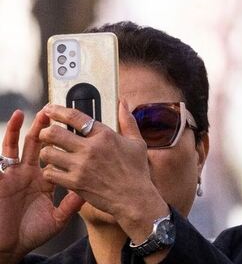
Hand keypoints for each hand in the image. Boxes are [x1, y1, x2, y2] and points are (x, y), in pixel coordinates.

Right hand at [0, 110, 84, 263]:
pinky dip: (3, 148)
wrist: (10, 248)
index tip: (74, 124)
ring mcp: (13, 176)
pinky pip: (0, 161)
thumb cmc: (32, 233)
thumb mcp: (57, 218)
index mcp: (45, 179)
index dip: (62, 140)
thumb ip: (72, 203)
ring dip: (21, 130)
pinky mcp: (0, 181)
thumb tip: (89, 189)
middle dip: (44, 127)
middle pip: (37, 144)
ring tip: (25, 114)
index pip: (56, 153)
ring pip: (16, 147)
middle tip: (52, 110)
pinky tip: (6, 133)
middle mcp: (29, 173)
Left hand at [37, 103, 167, 242]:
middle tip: (45, 134)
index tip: (49, 109)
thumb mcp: (137, 141)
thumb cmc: (137, 171)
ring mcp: (81, 166)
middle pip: (54, 133)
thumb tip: (123, 102)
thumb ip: (127, 120)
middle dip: (45, 131)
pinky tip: (54, 170)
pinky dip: (49, 171)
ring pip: (48, 153)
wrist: (134, 198)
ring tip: (49, 153)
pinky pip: (50, 172)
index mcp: (105, 135)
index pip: (75, 117)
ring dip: (45, 152)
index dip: (57, 110)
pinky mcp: (75, 183)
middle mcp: (91, 148)